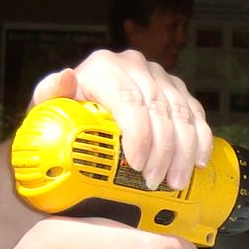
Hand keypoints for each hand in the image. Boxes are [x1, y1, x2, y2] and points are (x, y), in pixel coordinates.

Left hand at [33, 49, 211, 190]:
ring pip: (182, 113)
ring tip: (175, 181)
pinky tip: (198, 162)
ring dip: (183, 151)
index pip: (129, 99)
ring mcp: (160, 77)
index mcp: (105, 67)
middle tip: (155, 181)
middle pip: (159, 108)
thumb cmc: (63, 113)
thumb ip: (48, 93)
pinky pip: (196, 114)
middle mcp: (136, 66)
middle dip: (162, 150)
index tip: (137, 164)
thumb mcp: (48, 107)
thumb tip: (66, 77)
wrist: (80, 113)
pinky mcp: (177, 90)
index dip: (139, 133)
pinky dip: (200, 139)